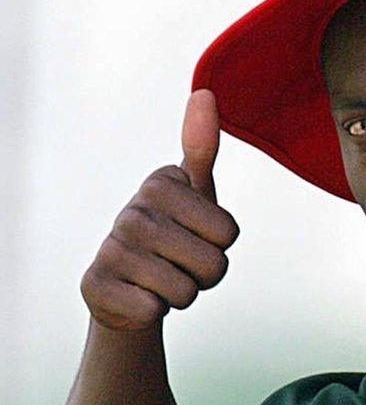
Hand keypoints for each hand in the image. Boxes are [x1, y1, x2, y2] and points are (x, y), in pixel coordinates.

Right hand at [81, 89, 239, 330]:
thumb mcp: (194, 191)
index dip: (221, 245)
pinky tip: (139, 296)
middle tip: (181, 263)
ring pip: (187, 292)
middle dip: (206, 275)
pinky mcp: (96, 286)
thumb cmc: (173, 232)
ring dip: (183, 294)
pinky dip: (154, 312)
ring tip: (162, 278)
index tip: (196, 235)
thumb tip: (205, 92)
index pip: (229, 233)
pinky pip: (154, 311)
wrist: (127, 284)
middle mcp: (132, 212)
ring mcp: (111, 249)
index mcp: (161, 185)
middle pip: (214, 266)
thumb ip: (202, 147)